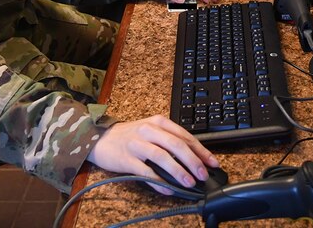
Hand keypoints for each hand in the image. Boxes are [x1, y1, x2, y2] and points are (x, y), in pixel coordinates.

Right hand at [87, 115, 219, 193]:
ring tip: (189, 183)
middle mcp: (149, 130)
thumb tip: (194, 160)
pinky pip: (145, 171)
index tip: (212, 163)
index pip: (185, 136)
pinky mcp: (126, 159)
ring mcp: (137, 144)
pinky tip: (168, 189)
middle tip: (203, 175)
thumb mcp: (151, 132)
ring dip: (178, 171)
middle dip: (193, 161)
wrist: (100, 139)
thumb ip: (170, 142)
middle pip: (176, 145)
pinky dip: (159, 181)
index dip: (201, 150)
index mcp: (158, 122)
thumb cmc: (129, 137)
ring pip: (162, 156)